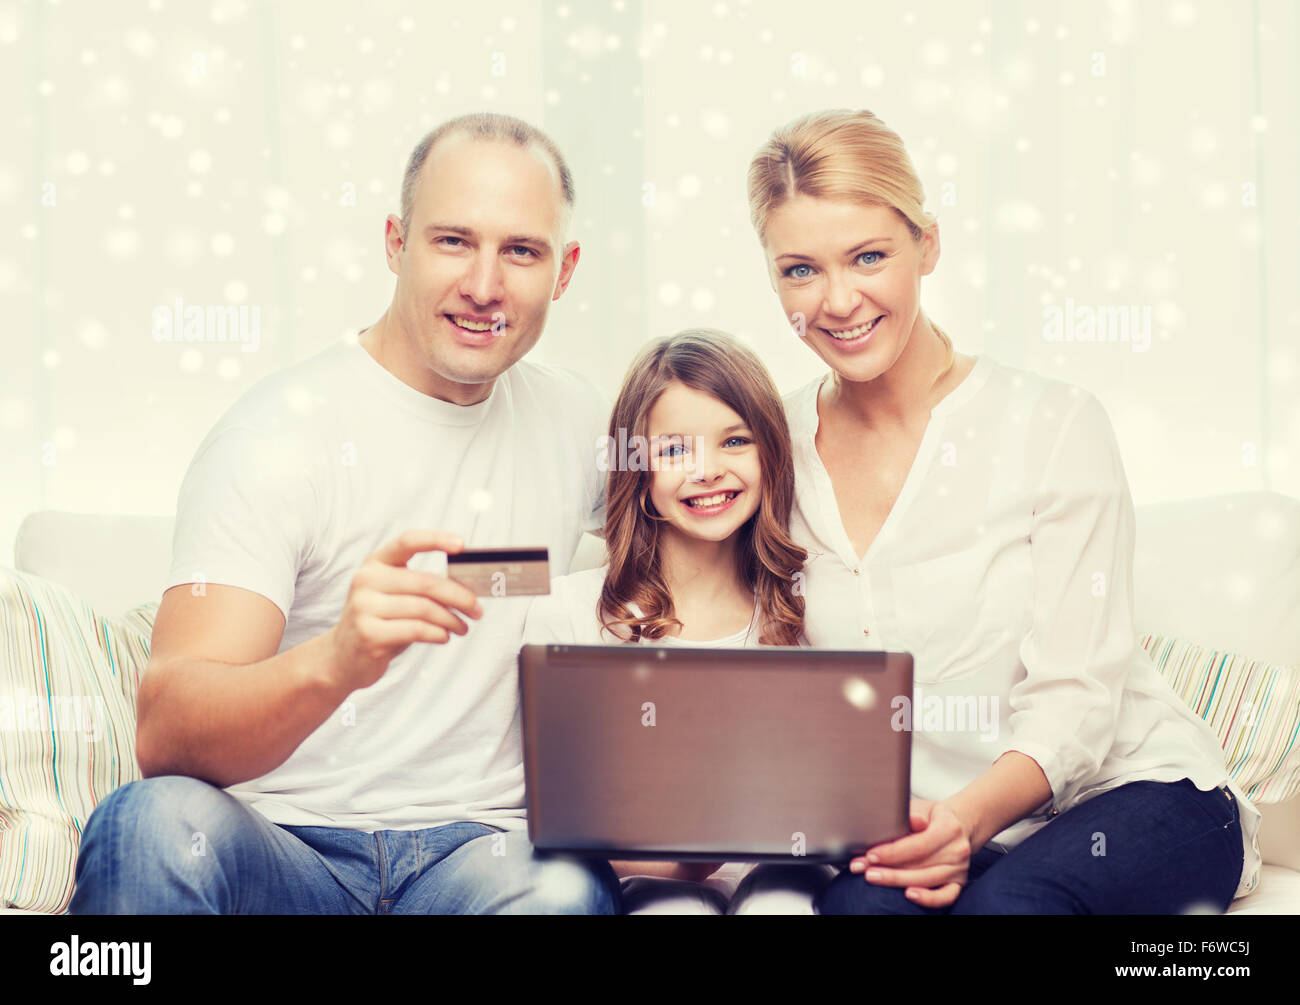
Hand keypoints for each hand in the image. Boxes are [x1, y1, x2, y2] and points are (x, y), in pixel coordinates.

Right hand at [324, 530, 482, 692]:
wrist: (342, 657)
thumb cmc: (379, 623)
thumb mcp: (394, 596)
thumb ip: (421, 587)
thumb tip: (467, 587)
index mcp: (375, 563)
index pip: (407, 542)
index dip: (436, 540)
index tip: (462, 545)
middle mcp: (366, 580)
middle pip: (426, 583)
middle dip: (460, 596)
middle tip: (477, 609)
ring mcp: (364, 607)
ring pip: (425, 609)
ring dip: (452, 620)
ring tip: (463, 627)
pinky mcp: (369, 634)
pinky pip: (417, 630)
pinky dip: (438, 633)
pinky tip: (444, 636)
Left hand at [849, 798, 973, 908]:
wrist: (956, 826)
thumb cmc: (932, 816)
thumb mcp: (922, 808)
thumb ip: (912, 813)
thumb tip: (912, 820)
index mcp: (949, 828)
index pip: (919, 844)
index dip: (893, 852)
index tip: (872, 854)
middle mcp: (957, 850)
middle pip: (920, 864)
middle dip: (889, 869)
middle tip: (866, 870)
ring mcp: (958, 869)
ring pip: (927, 880)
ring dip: (898, 881)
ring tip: (875, 878)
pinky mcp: (958, 883)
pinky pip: (945, 897)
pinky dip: (928, 899)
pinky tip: (909, 894)